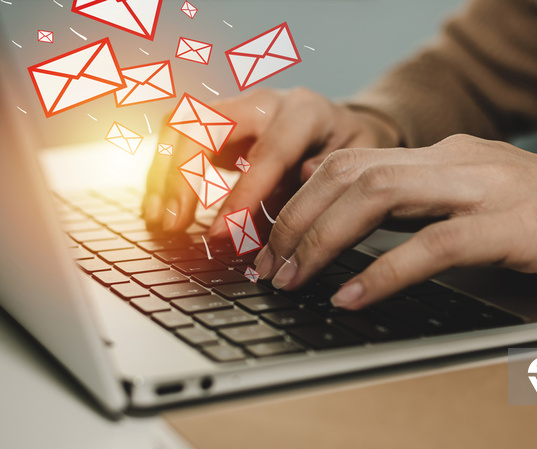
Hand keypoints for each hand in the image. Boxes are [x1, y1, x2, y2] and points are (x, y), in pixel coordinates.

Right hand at [141, 88, 399, 236]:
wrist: (341, 127)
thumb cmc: (349, 150)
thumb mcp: (353, 166)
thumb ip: (322, 185)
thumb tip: (289, 211)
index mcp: (304, 112)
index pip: (267, 152)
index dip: (242, 194)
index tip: (222, 232)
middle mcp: (263, 103)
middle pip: (207, 126)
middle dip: (184, 176)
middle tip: (174, 223)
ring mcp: (236, 109)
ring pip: (182, 128)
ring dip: (165, 175)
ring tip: (159, 220)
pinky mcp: (217, 124)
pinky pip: (178, 140)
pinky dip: (165, 174)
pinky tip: (160, 208)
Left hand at [255, 134, 536, 309]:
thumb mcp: (474, 198)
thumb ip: (419, 201)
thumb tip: (352, 216)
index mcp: (445, 155)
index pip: (353, 162)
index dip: (302, 199)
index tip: (274, 238)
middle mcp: (457, 161)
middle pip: (352, 175)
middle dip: (298, 220)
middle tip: (271, 264)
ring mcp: (484, 188)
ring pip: (380, 198)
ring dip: (326, 240)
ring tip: (297, 278)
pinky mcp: (512, 224)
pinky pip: (433, 244)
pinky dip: (386, 271)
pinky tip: (355, 296)